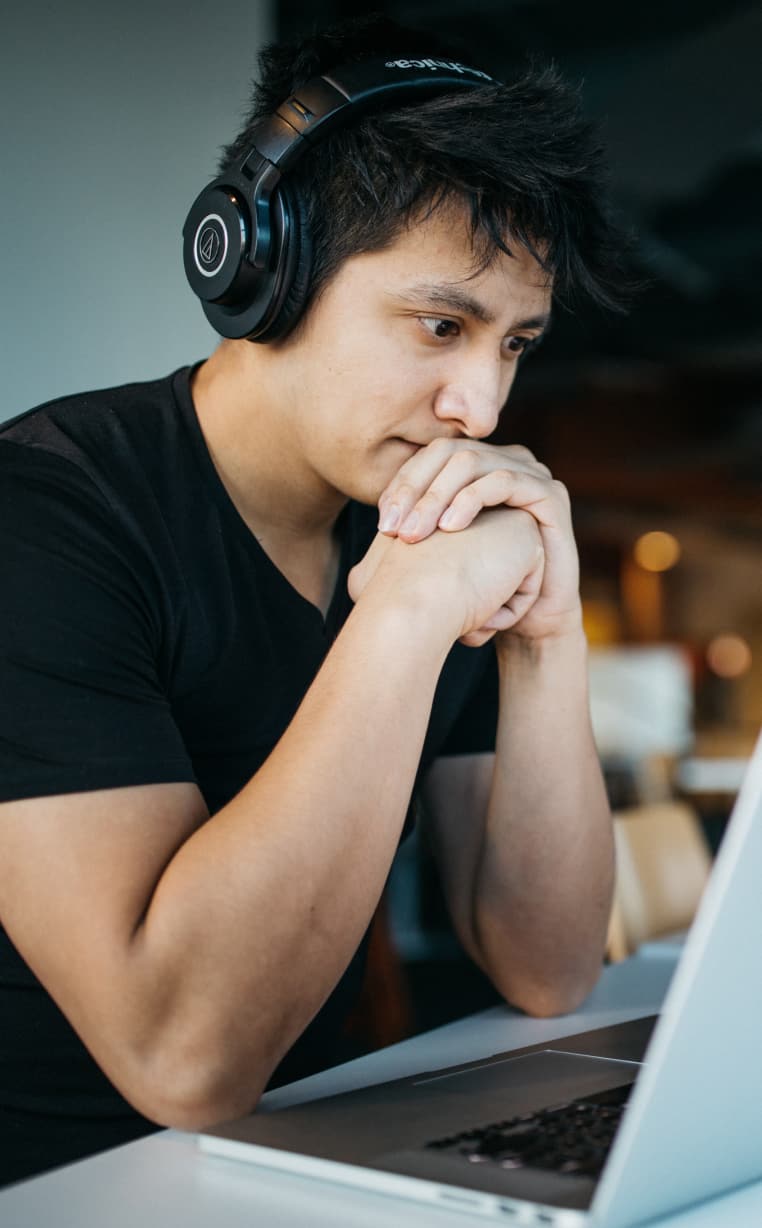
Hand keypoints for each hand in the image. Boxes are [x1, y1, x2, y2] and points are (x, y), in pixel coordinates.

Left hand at [377, 439, 581, 639]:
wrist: (531, 619)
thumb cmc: (483, 587)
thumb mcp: (441, 553)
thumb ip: (417, 526)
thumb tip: (379, 519)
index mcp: (479, 467)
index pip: (430, 456)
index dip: (402, 484)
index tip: (382, 525)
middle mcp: (505, 461)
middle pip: (448, 453)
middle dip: (415, 489)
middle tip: (393, 530)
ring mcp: (531, 473)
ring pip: (471, 462)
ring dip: (436, 496)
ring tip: (415, 534)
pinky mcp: (550, 493)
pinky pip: (504, 481)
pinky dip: (471, 499)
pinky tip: (450, 528)